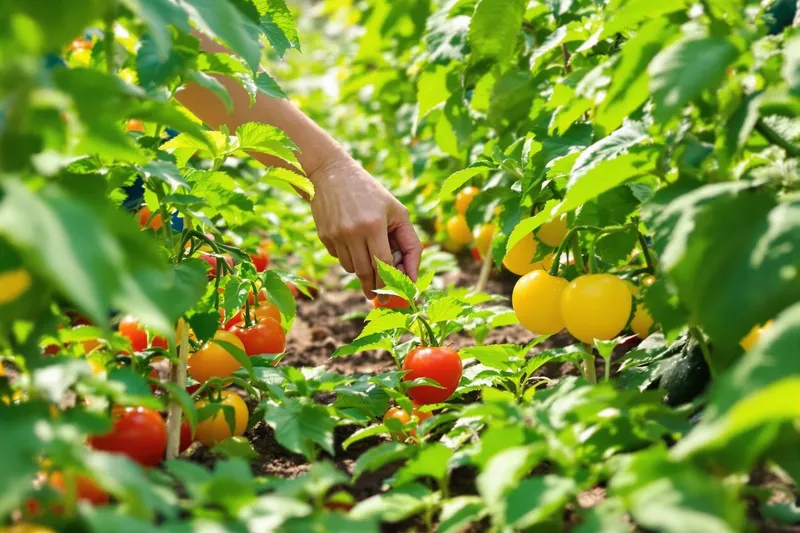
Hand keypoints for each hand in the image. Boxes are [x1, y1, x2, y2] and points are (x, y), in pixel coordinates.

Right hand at [309, 154, 421, 300]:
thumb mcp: (397, 212)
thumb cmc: (372, 194)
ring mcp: (335, 235)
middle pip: (366, 272)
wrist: (332, 174)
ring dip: (362, 269)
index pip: (383, 265)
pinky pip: (338, 258)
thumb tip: (410, 276)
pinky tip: (350, 239)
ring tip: (366, 253)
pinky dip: (348, 257)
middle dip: (375, 287)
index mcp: (374, 225)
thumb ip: (409, 243)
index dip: (390, 282)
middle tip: (380, 296)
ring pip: (352, 269)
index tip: (394, 294)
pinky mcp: (324, 236)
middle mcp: (352, 232)